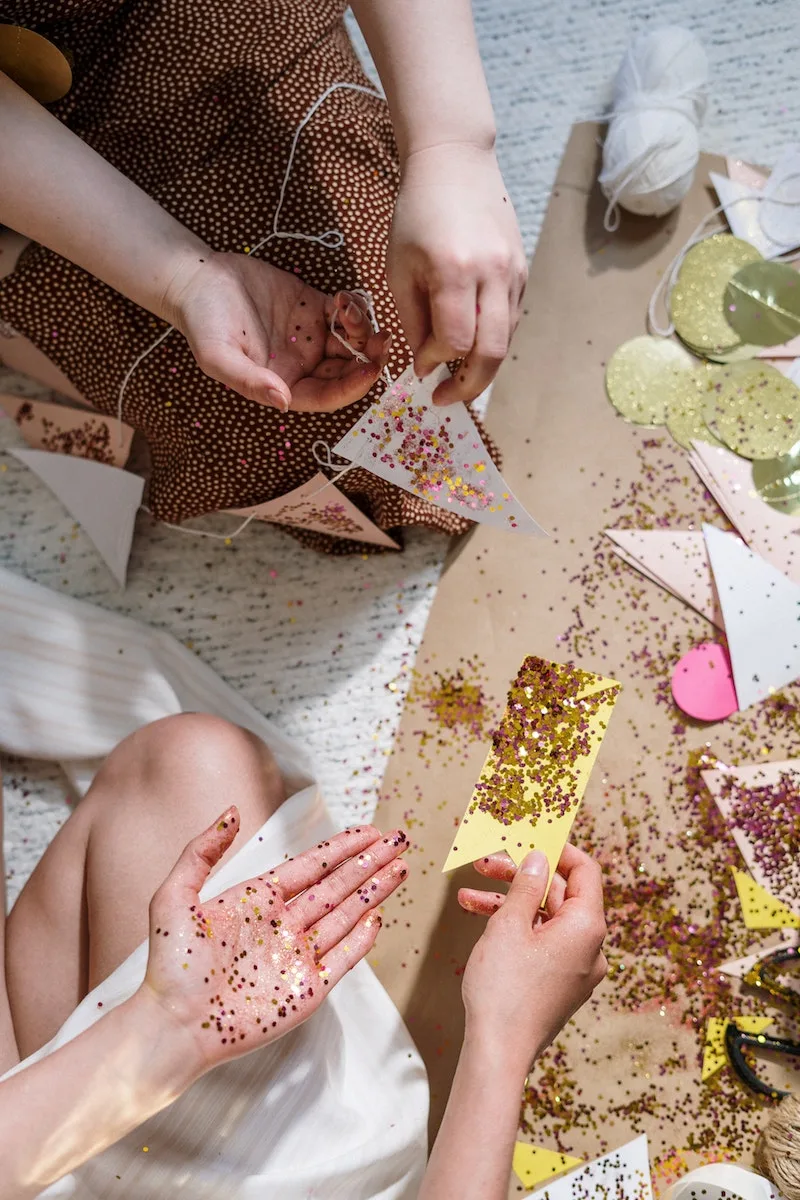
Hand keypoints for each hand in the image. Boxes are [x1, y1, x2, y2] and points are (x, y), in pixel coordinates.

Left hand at [140, 808, 408, 1073]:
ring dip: (374, 892)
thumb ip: (202, 851)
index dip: (342, 847)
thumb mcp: (174, 897)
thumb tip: (234, 810)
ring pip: (346, 917)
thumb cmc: (169, 965)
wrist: (172, 1026)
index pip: (312, 866)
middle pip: (337, 887)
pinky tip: (378, 916)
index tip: (370, 830)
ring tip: (401, 867)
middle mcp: (283, 925)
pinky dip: (362, 940)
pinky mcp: (307, 992)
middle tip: (399, 839)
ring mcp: (298, 958)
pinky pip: (342, 960)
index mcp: (258, 900)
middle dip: (369, 863)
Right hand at [164, 251, 392, 412]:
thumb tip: (281, 403)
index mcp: (285, 385)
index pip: (327, 396)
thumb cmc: (202, 323)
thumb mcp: (217, 357)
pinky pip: (346, 314)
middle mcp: (303, 365)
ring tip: (353, 311)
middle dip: (369, 359)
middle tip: (382, 340)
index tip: (369, 371)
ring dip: (363, 330)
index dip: (351, 388)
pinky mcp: (314, 307)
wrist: (197, 280)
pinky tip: (345, 297)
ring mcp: (311, 336)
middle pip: (348, 371)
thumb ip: (249, 382)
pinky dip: (354, 307)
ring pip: (352, 342)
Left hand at [387, 142, 526, 405]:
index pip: (454, 342)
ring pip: (506, 340)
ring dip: (482, 366)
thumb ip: (412, 320)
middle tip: (446, 397)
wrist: (456, 163)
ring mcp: (514, 273)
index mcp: (455, 271)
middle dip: (469, 386)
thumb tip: (424, 366)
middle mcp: (492, 274)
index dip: (435, 363)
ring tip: (457, 375)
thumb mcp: (399, 267)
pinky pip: (511, 320)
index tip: (419, 369)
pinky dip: (492, 340)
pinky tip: (471, 342)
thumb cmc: (417, 215)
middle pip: (491, 353)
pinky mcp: (523, 271)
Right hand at [458, 844, 606, 1073]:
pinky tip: (481, 922)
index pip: (585, 872)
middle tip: (487, 862)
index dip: (558, 850)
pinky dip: (517, 929)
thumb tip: (539, 859)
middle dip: (522, 876)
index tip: (530, 839)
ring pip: (546, 919)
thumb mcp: (509, 925)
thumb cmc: (504, 989)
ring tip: (469, 895)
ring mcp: (577, 969)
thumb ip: (526, 885)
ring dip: (510, 902)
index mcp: (588, 927)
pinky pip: (543, 943)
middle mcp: (591, 947)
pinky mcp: (560, 984)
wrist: (498, 1053)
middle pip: (562, 895)